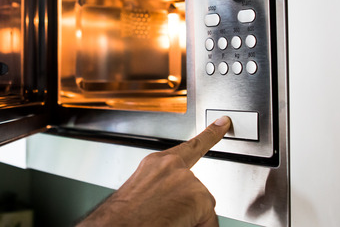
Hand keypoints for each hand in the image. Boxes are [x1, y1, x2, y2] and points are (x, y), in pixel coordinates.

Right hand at [78, 116, 230, 226]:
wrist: (117, 226)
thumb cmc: (124, 216)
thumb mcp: (142, 194)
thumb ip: (164, 187)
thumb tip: (176, 199)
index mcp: (155, 164)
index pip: (189, 147)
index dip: (210, 134)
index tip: (223, 123)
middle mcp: (171, 166)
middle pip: (196, 188)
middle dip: (188, 204)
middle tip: (166, 215)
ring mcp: (186, 179)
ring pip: (202, 205)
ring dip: (190, 217)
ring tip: (165, 221)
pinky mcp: (198, 195)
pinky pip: (208, 219)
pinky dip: (198, 226)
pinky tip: (178, 224)